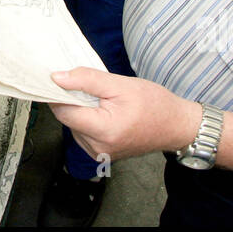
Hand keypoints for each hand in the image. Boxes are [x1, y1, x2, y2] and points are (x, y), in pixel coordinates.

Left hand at [49, 67, 195, 162]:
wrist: (176, 126)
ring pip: (74, 125)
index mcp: (103, 131)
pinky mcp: (102, 154)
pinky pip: (84, 133)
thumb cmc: (154, 104)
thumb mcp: (120, 84)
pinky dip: (89, 120)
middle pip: (68, 119)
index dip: (59, 93)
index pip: (63, 111)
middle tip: (93, 88)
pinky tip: (105, 112)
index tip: (61, 78)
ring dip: (82, 110)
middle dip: (74, 100)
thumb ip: (86, 79)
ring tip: (104, 101)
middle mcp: (98, 148)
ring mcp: (99, 154)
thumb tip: (57, 77)